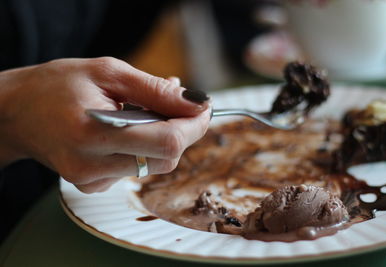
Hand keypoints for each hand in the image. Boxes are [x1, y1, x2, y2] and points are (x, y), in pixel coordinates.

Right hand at [0, 57, 210, 192]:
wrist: (17, 112)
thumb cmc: (56, 85)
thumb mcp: (108, 73)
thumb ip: (155, 90)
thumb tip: (196, 103)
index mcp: (93, 133)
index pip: (167, 142)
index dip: (194, 125)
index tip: (203, 107)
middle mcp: (92, 166)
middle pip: (166, 159)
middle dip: (181, 132)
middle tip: (177, 106)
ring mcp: (91, 180)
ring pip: (154, 166)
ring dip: (162, 139)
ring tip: (145, 113)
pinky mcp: (92, 186)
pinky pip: (136, 170)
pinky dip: (143, 149)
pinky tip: (127, 130)